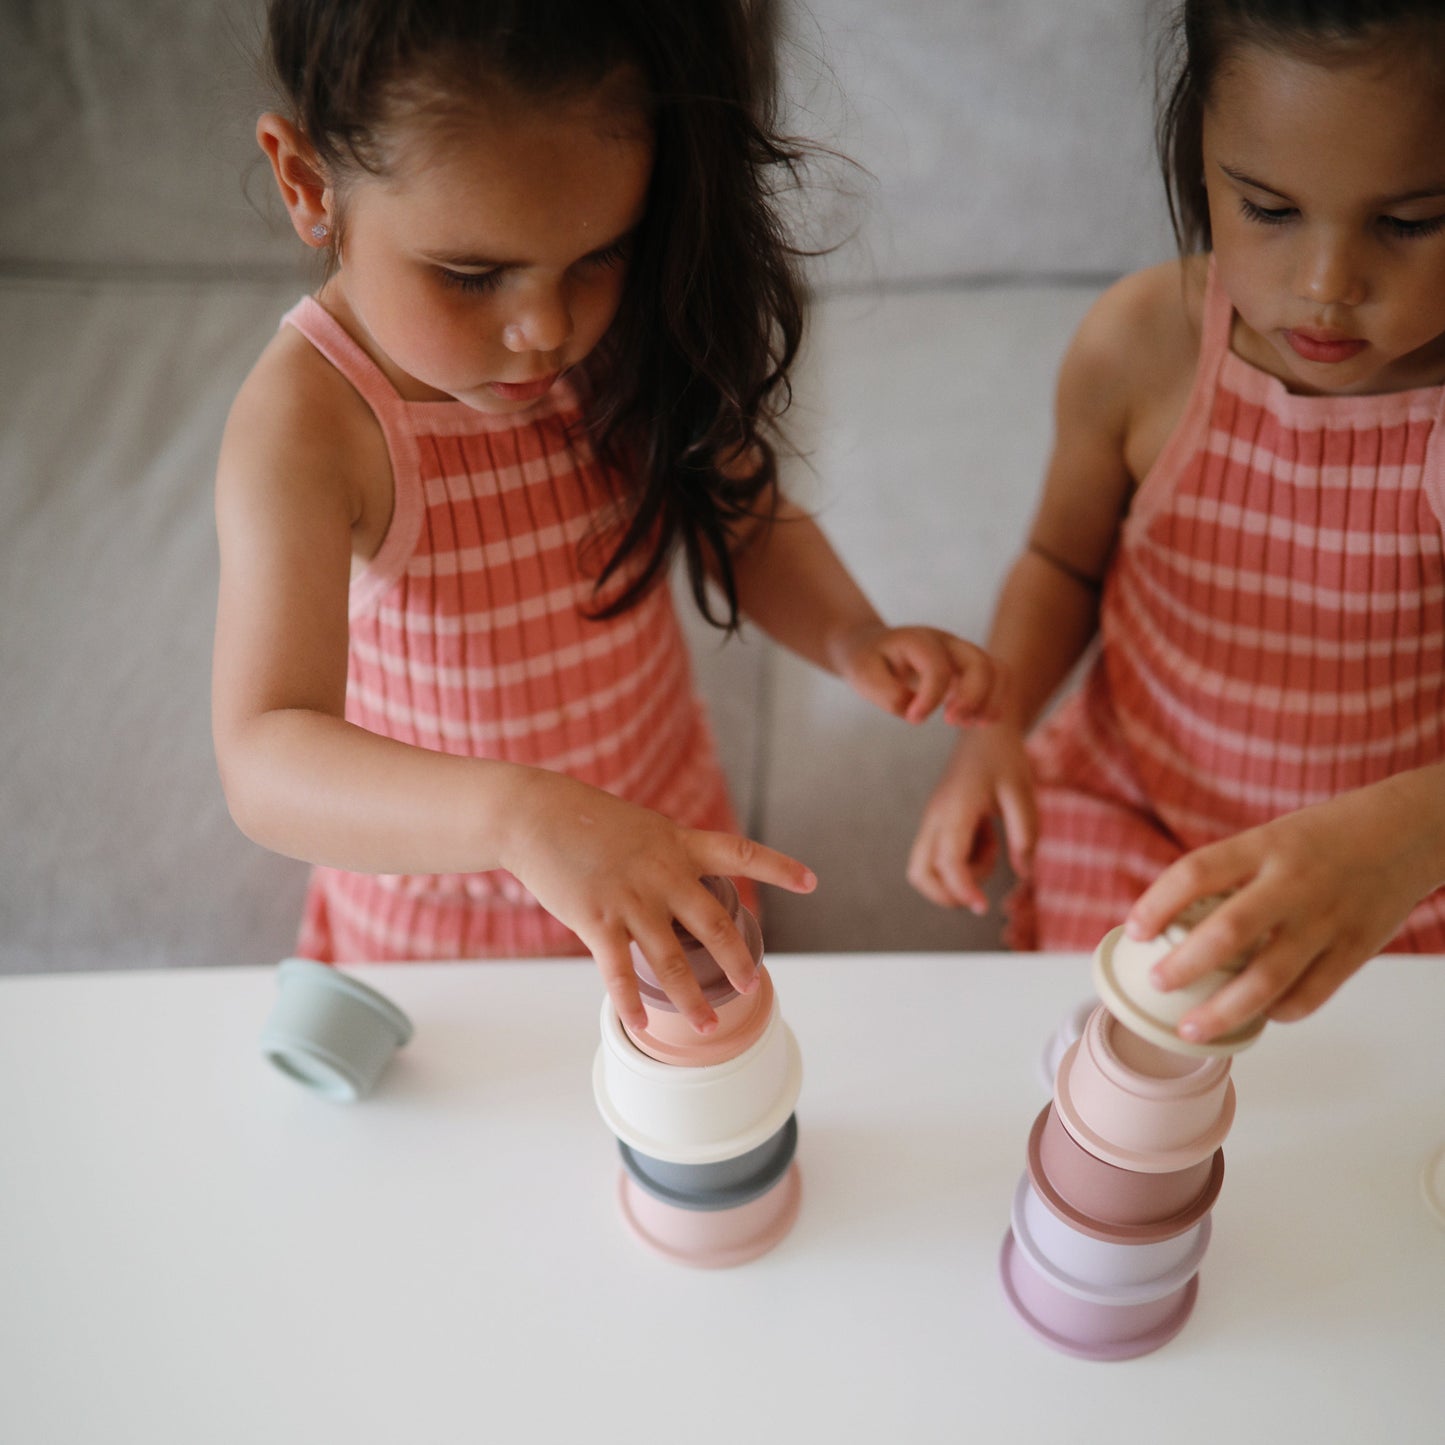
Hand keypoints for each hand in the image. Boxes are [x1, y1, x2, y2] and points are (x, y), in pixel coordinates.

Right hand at [499, 771, 815, 1034]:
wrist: (534, 813)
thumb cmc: (584, 819)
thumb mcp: (641, 828)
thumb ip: (666, 857)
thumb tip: (681, 886)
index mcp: (679, 844)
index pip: (742, 853)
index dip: (779, 868)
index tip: (812, 882)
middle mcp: (664, 873)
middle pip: (715, 925)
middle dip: (736, 960)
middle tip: (752, 984)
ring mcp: (631, 899)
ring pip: (672, 961)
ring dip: (693, 1000)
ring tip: (709, 1027)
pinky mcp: (596, 919)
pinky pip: (618, 971)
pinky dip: (630, 1001)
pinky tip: (641, 1024)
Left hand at [827, 622, 1004, 725]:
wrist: (870, 646)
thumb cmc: (867, 661)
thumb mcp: (863, 675)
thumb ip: (887, 694)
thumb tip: (914, 709)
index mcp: (918, 640)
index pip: (938, 668)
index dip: (930, 698)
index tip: (913, 719)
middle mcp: (946, 642)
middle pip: (979, 663)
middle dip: (972, 698)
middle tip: (952, 722)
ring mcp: (960, 652)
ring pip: (996, 670)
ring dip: (990, 701)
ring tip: (969, 724)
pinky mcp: (967, 667)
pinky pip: (997, 679)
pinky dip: (995, 701)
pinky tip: (977, 722)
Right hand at [908, 724, 1036, 913]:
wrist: (984, 732)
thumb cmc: (1005, 759)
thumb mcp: (1023, 793)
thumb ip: (1025, 834)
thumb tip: (1024, 873)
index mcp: (955, 808)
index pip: (948, 861)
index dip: (962, 890)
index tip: (983, 907)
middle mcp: (935, 818)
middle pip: (920, 873)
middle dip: (947, 894)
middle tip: (983, 885)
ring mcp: (931, 821)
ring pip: (925, 869)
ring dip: (958, 877)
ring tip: (990, 847)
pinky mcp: (936, 824)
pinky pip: (938, 857)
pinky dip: (962, 862)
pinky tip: (986, 836)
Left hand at [1126, 779, 1442, 1041]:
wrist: (1409, 831)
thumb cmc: (1325, 838)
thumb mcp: (1271, 839)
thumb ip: (1231, 875)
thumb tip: (1173, 920)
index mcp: (1263, 846)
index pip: (1195, 872)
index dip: (1157, 904)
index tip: (1134, 932)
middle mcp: (1293, 883)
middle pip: (1228, 931)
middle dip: (1185, 965)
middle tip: (1159, 983)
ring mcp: (1326, 918)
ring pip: (1269, 976)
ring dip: (1224, 1009)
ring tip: (1192, 1027)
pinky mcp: (1357, 947)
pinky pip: (1313, 993)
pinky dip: (1282, 1011)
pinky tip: (1262, 1015)